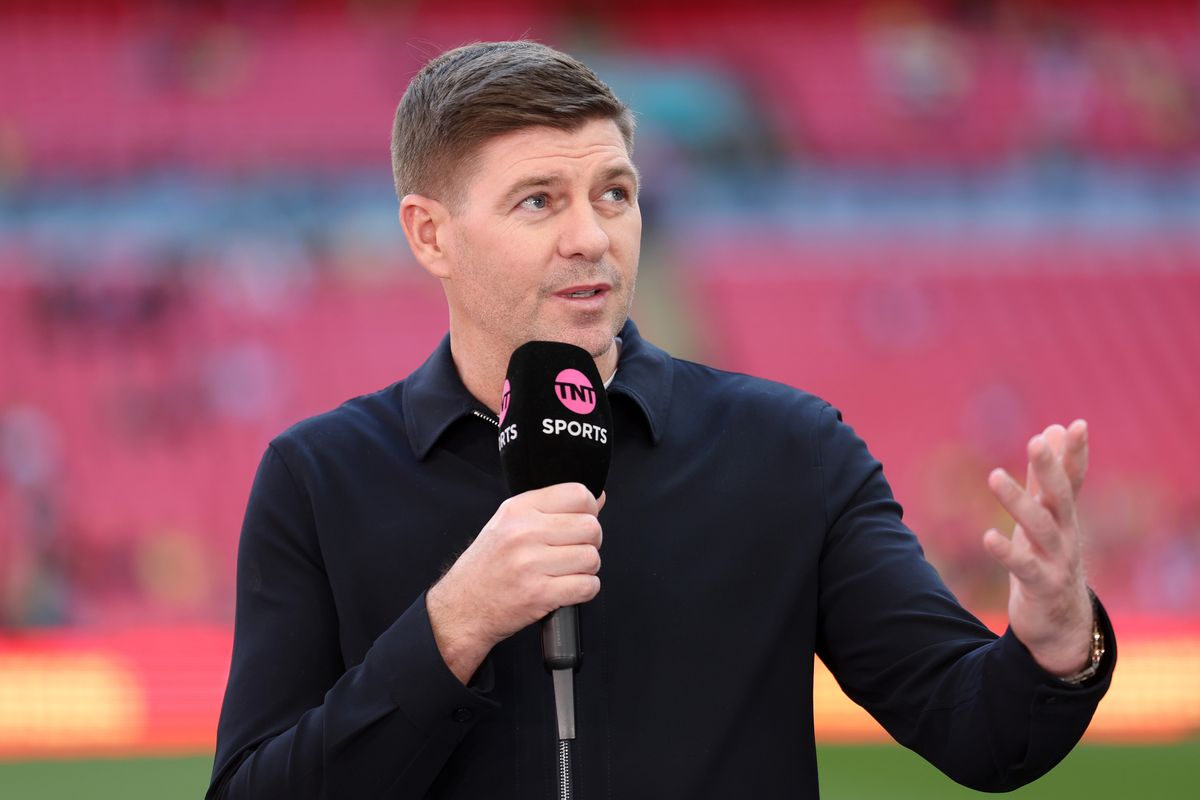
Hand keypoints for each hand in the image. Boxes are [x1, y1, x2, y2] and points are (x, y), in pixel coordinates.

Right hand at [426, 483, 604, 683]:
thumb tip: (596, 498)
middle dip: (590, 542)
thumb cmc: (487, 567)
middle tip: (574, 551)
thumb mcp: (509, 525)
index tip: (581, 522)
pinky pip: (587, 586)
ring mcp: (530, 563)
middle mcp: (523, 532)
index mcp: (518, 509)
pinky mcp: (539, 594)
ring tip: (567, 572)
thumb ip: (552, 509)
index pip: (577, 494)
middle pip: (590, 527)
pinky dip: (585, 590)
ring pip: (591, 558)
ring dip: (587, 569)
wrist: (461, 608)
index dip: (589, 510)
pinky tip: (567, 588)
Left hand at [984, 420, 1092, 676]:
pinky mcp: (1042, 587)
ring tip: (994, 474)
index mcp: (1064, 516)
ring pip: (1040, 528)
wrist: (1061, 623)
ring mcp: (1057, 561)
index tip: (1076, 424)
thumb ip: (1046, 477)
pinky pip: (1024, 568)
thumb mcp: (1047, 516)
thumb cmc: (1049, 559)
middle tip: (1037, 439)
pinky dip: (1007, 552)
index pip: (1073, 480)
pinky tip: (987, 537)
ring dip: (1018, 502)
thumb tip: (1052, 430)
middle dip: (1049, 468)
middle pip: (1060, 497)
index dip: (1075, 454)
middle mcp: (1066, 535)